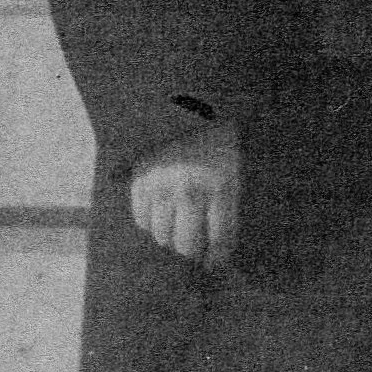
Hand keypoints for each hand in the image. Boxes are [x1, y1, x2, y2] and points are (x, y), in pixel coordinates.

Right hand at [129, 116, 240, 266]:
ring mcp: (162, 186)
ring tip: (177, 229)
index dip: (218, 258)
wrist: (184, 106)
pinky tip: (160, 213)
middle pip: (187, 245)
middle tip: (195, 252)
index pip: (220, 239)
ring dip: (171, 239)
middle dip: (193, 254)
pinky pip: (142, 220)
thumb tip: (218, 250)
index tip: (215, 265)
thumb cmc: (215, 144)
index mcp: (221, 186)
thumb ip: (226, 208)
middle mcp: (190, 190)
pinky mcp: (140, 181)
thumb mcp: (232, 171)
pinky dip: (151, 223)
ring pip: (162, 236)